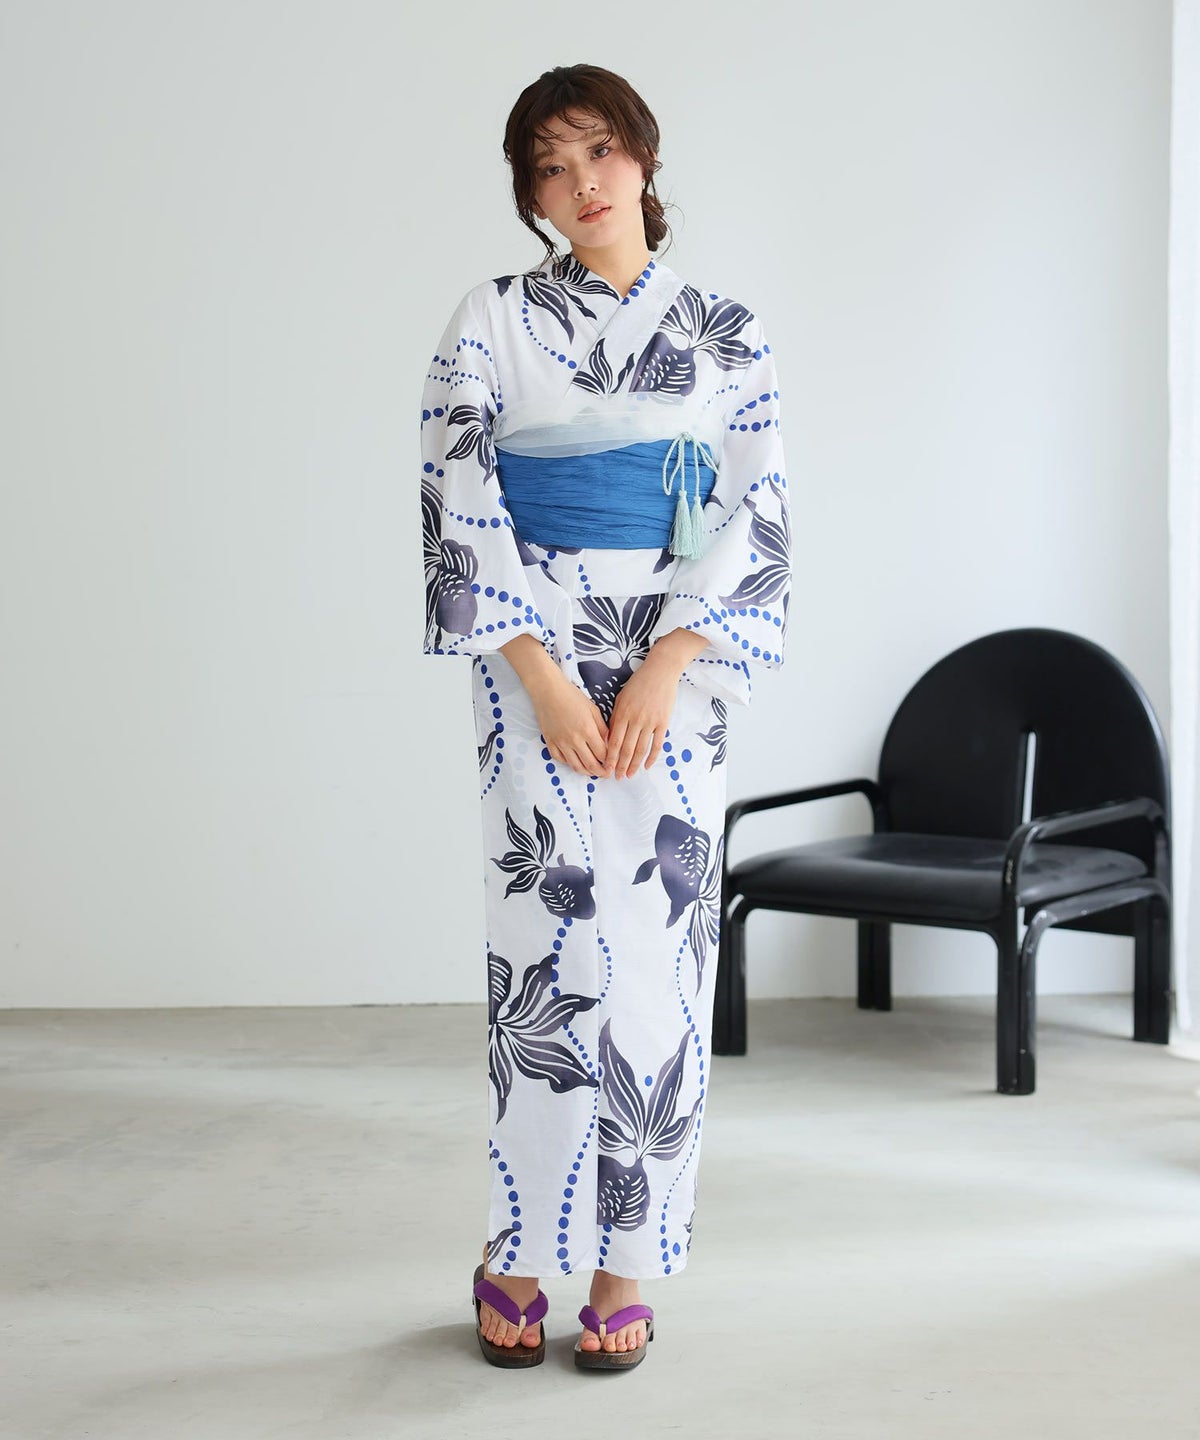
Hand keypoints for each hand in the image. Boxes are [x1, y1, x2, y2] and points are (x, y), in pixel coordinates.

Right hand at [529, 669, 610, 776]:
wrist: (548, 691)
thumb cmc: (572, 697)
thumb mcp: (593, 710)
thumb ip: (603, 728)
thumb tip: (609, 743)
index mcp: (588, 730)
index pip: (603, 754)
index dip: (610, 762)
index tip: (613, 765)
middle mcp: (574, 740)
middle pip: (591, 764)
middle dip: (601, 772)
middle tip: (606, 774)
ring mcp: (561, 743)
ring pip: (576, 766)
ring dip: (586, 772)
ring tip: (592, 771)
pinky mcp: (550, 743)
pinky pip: (561, 760)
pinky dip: (570, 764)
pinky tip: (576, 762)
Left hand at [604, 649, 683, 778]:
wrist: (660, 672)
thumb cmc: (638, 684)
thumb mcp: (621, 698)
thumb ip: (616, 718)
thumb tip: (611, 738)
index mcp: (622, 713)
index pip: (614, 742)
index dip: (610, 758)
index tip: (606, 769)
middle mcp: (635, 720)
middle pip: (627, 749)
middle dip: (621, 766)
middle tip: (617, 777)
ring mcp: (650, 722)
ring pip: (641, 749)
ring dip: (635, 765)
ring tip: (630, 775)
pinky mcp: (663, 722)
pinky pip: (657, 744)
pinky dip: (652, 757)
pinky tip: (647, 766)